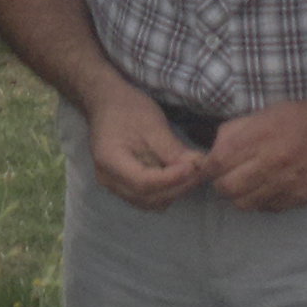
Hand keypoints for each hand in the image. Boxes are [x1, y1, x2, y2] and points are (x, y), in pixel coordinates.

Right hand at [83, 84, 209, 209]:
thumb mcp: (152, 124)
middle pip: (148, 197)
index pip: (144, 183)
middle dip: (177, 187)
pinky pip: (148, 197)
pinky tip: (179, 175)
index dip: (171, 179)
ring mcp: (115, 186)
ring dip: (174, 191)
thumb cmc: (127, 108)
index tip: (193, 168)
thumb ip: (172, 149)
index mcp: (110, 161)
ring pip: (150, 202)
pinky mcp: (124, 186)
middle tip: (200, 171)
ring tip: (192, 172)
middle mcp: (109, 180)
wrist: (106, 104)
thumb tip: (198, 166)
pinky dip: (166, 190)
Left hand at [205, 98, 306, 213]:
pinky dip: (261, 201)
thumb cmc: (304, 118)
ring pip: (244, 203)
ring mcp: (286, 183)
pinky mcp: (299, 198)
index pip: (217, 162)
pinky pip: (267, 208)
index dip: (207, 167)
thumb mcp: (267, 112)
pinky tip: (267, 188)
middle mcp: (272, 161)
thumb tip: (213, 148)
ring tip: (246, 184)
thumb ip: (237, 129)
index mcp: (260, 135)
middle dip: (221, 184)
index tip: (209, 167)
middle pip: (226, 187)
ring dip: (239, 196)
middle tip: (226, 177)